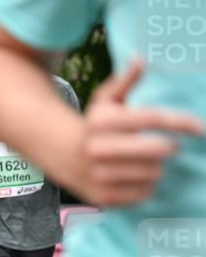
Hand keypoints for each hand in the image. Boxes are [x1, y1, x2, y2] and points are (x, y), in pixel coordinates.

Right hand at [70, 61, 202, 206]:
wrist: (65, 157)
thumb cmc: (95, 126)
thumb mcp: (105, 100)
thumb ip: (124, 81)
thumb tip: (140, 59)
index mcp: (101, 122)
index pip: (152, 119)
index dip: (181, 122)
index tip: (199, 128)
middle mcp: (97, 149)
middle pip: (157, 150)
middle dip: (167, 148)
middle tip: (165, 147)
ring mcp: (99, 176)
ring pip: (153, 173)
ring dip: (155, 167)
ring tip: (144, 162)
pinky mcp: (104, 197)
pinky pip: (144, 192)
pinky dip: (145, 186)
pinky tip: (133, 178)